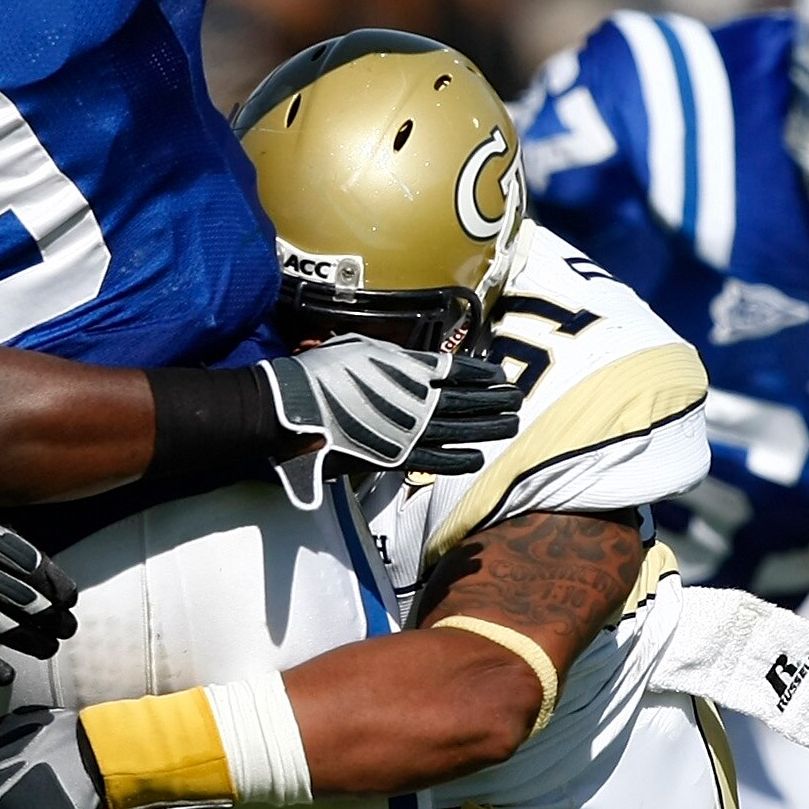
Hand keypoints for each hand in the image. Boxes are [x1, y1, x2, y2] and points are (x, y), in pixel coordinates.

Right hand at [260, 341, 519, 503]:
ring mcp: (406, 427)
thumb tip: (406, 361)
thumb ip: (387, 358)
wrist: (290, 407)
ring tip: (511, 424)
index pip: (454, 370)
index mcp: (404, 367)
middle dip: (494, 400)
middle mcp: (412, 396)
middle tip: (518, 400)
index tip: (500, 375)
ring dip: (488, 426)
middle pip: (465, 399)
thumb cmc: (317, 375)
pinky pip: (436, 459)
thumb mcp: (356, 349)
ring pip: (459, 427)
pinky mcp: (394, 455)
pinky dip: (458, 458)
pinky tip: (477, 458)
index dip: (481, 374)